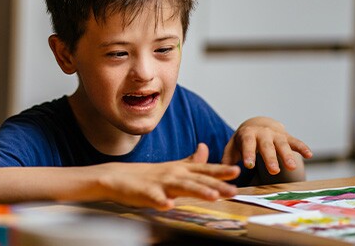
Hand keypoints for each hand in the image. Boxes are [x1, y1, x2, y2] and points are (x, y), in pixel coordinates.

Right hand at [95, 144, 239, 209]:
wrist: (117, 176)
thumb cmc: (147, 174)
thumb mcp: (172, 165)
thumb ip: (191, 160)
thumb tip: (205, 148)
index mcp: (180, 169)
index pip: (204, 170)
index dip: (220, 171)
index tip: (237, 171)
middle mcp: (173, 174)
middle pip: (198, 180)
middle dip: (217, 184)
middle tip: (234, 190)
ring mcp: (160, 183)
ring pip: (181, 187)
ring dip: (198, 191)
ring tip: (212, 197)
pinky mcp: (146, 193)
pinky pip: (154, 198)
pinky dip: (161, 201)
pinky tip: (169, 205)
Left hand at [221, 116, 312, 175]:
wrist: (257, 124)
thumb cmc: (243, 140)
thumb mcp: (233, 147)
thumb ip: (228, 159)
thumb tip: (221, 172)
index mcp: (247, 135)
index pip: (247, 144)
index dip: (248, 154)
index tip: (248, 165)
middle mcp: (263, 133)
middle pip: (267, 146)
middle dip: (270, 158)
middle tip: (273, 171)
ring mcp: (276, 135)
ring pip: (282, 145)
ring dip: (287, 155)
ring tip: (292, 167)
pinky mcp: (287, 137)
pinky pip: (296, 142)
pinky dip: (303, 147)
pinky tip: (309, 155)